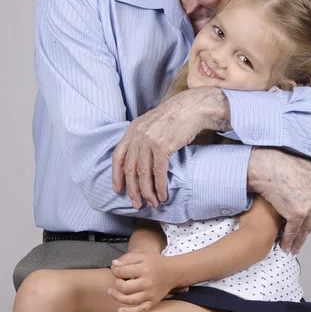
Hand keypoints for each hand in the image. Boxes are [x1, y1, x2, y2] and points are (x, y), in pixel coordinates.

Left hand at [108, 251, 177, 311]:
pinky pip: (140, 310)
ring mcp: (150, 294)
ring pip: (129, 300)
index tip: (115, 269)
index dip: (115, 270)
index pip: (122, 272)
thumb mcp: (143, 255)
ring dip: (117, 297)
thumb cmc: (156, 262)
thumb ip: (128, 258)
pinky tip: (120, 311)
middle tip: (118, 279)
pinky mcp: (153, 302)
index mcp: (144, 269)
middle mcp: (147, 283)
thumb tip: (113, 264)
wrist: (174, 272)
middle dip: (117, 282)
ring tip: (110, 292)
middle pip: (124, 287)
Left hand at [112, 87, 229, 207]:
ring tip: (152, 203)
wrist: (193, 107)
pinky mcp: (163, 146)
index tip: (118, 189)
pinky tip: (162, 195)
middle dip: (133, 190)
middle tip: (137, 204)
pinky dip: (160, 187)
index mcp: (133, 129)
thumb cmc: (176, 116)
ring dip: (147, 192)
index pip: (118, 156)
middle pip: (130, 168)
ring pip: (143, 174)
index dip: (116, 175)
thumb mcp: (152, 122)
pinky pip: (158, 172)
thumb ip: (142, 137)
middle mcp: (138, 135)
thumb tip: (139, 158)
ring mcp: (149, 140)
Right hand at [248, 148, 310, 254]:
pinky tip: (285, 246)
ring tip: (292, 248)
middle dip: (307, 233)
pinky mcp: (297, 214)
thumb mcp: (307, 166)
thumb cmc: (282, 163)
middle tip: (300, 243)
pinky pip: (293, 231)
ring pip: (304, 229)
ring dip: (298, 241)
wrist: (267, 166)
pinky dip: (288, 240)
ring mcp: (310, 206)